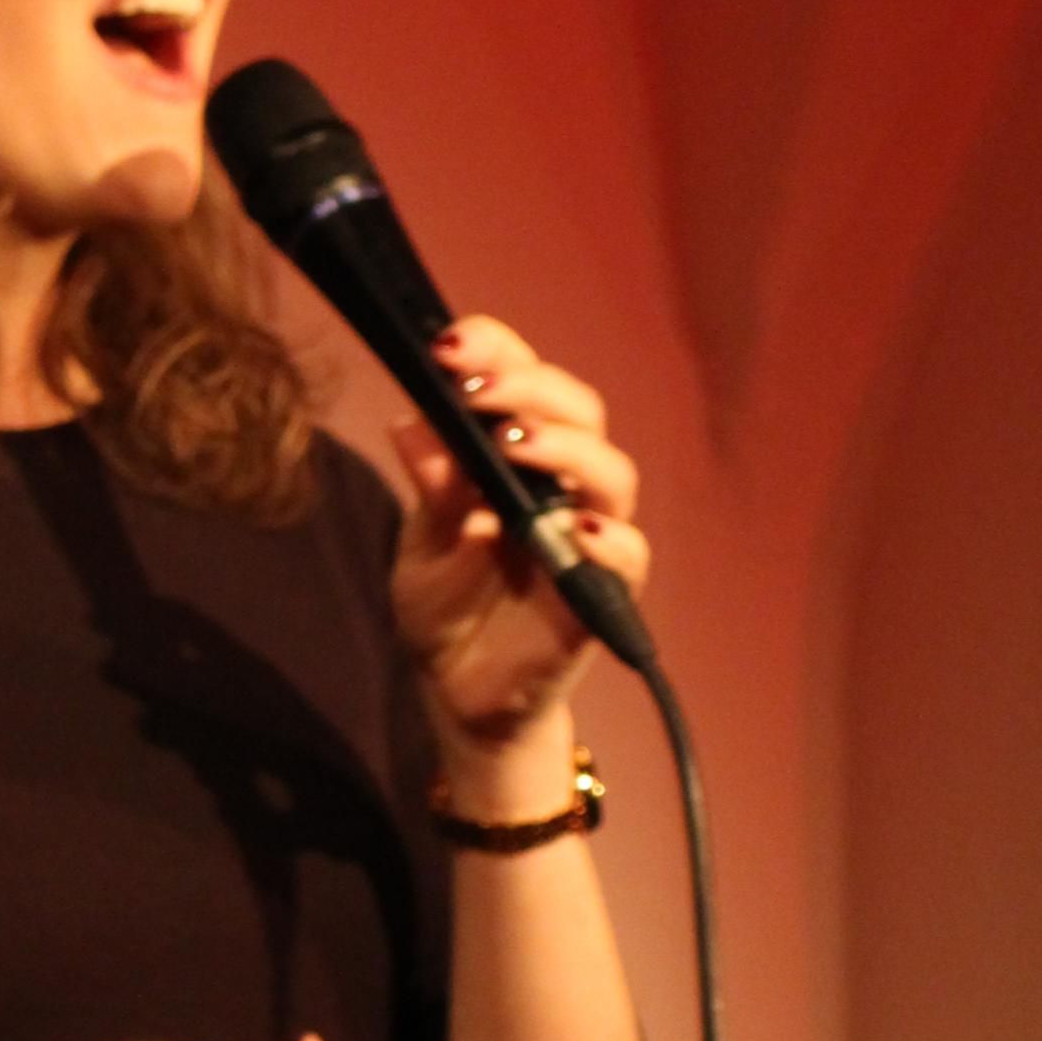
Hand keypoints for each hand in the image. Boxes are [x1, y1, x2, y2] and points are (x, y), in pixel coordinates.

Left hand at [387, 312, 649, 750]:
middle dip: (530, 387)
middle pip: (578, 410)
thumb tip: (412, 427)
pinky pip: (630, 557)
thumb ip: (430, 495)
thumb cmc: (446, 609)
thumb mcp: (420, 551)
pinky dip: (611, 541)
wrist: (461, 694)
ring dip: (566, 448)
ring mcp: (588, 534)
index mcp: (512, 455)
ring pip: (611, 471)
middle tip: (476, 391)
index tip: (448, 346)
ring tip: (513, 446)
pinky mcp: (605, 592)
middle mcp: (561, 483)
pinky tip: (574, 531)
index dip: (497, 350)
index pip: (522, 380)